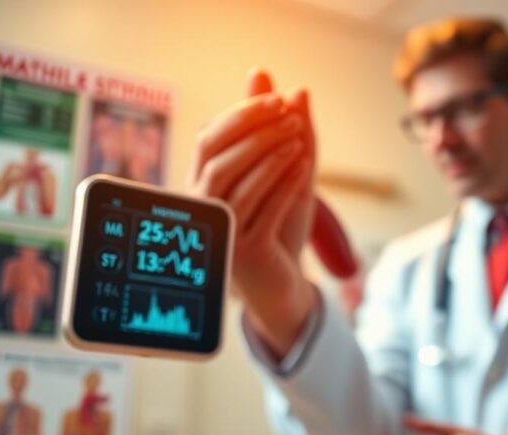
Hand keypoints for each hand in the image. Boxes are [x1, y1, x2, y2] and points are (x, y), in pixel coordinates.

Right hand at [187, 69, 318, 356]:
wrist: (280, 287)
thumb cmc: (276, 227)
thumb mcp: (282, 175)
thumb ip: (277, 128)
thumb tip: (263, 74)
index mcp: (204, 184)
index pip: (211, 138)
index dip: (241, 115)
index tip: (277, 98)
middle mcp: (206, 208)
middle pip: (219, 160)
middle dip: (255, 132)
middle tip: (289, 114)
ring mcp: (223, 233)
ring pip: (239, 187)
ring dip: (270, 157)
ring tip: (299, 137)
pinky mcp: (245, 254)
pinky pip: (263, 214)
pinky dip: (283, 186)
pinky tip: (303, 166)